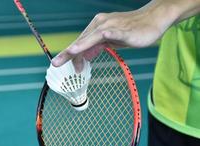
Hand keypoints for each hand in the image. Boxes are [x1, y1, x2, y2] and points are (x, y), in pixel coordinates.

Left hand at [51, 6, 172, 67]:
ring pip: (91, 37)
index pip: (80, 42)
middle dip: (68, 53)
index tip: (60, 64)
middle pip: (81, 40)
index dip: (70, 54)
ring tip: (68, 53)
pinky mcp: (122, 30)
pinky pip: (109, 34)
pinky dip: (99, 39)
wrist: (153, 19)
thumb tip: (85, 56)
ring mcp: (111, 26)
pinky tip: (90, 44)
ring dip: (79, 46)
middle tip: (55, 63)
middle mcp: (100, 24)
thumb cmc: (131, 30)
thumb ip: (97, 46)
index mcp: (97, 27)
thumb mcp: (110, 41)